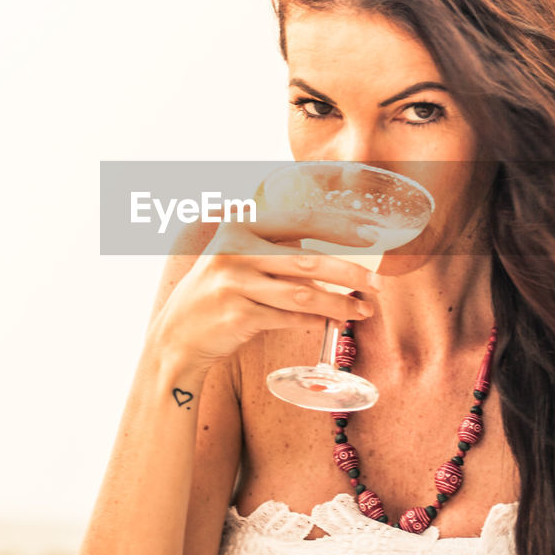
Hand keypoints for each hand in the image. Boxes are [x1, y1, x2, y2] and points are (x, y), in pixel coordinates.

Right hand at [144, 209, 382, 371]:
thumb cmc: (218, 293)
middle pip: (307, 260)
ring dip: (339, 304)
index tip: (371, 237)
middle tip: (377, 284)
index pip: (299, 220)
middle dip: (350, 273)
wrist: (178, 335)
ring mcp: (234, 284)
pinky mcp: (238, 315)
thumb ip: (275, 249)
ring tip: (363, 310)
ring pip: (303, 295)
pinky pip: (289, 318)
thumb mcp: (237, 257)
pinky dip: (315, 321)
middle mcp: (234, 250)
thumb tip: (336, 257)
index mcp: (239, 225)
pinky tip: (332, 322)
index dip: (339, 228)